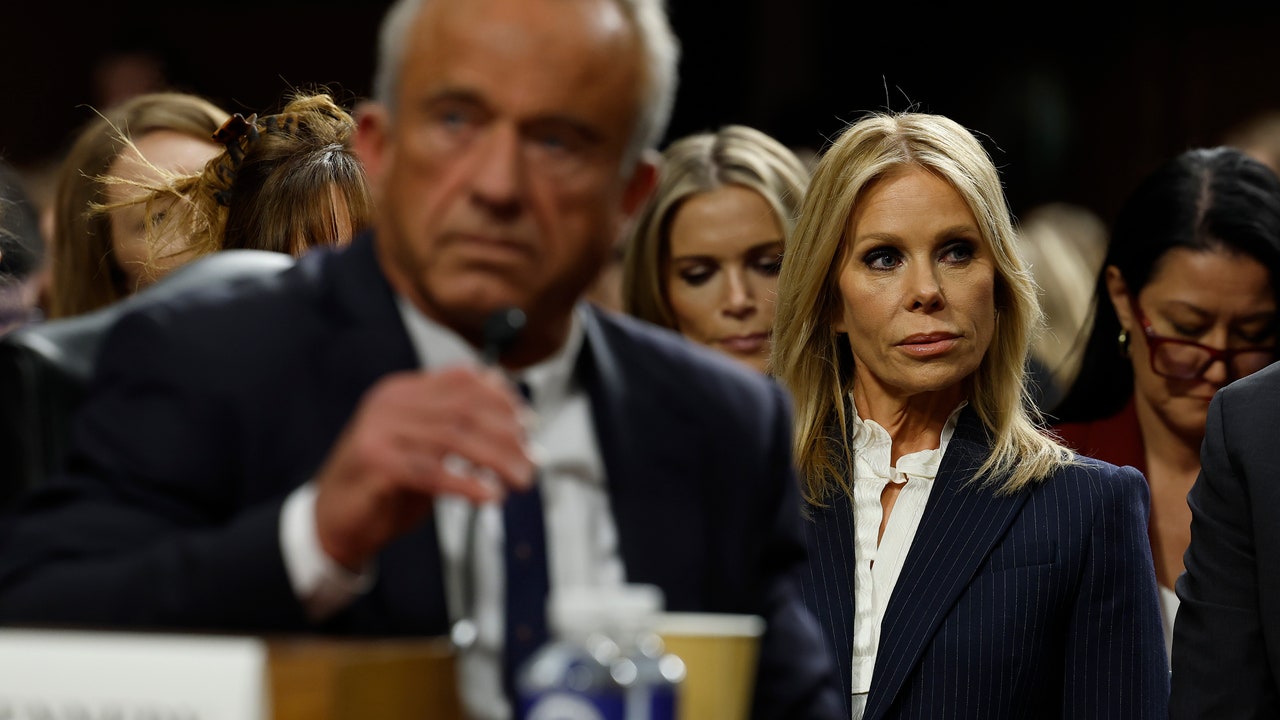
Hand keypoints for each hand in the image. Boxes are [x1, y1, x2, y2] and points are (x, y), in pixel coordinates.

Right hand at [312, 365, 534, 569]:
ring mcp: (379, 431)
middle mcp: (391, 403)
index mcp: (404, 391)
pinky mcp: (375, 464)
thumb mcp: (425, 449)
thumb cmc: (386, 486)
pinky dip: (467, 484)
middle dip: (508, 436)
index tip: (530, 426)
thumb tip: (519, 431)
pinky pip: (432, 471)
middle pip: (465, 409)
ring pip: (454, 438)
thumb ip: (460, 433)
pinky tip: (489, 496)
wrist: (331, 520)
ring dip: (497, 461)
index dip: (504, 400)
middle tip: (532, 462)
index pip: (464, 379)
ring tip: (520, 481)